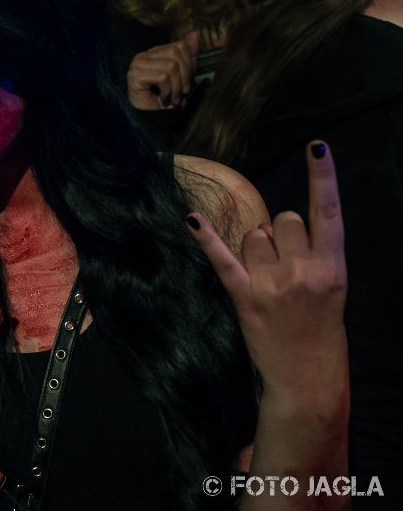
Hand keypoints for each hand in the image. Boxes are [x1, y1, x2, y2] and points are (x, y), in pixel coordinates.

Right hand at [126, 31, 198, 109]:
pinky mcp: (135, 75)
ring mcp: (137, 64)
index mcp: (154, 53)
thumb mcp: (184, 75)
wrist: (154, 121)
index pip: (179, 45)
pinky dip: (168, 92)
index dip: (189, 65)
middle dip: (184, 76)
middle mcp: (143, 55)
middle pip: (175, 53)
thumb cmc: (168, 99)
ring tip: (173, 98)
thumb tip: (194, 33)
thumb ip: (188, 55)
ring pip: (170, 66)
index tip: (185, 83)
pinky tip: (163, 100)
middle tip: (181, 92)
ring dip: (176, 87)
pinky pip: (163, 77)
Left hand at [187, 142, 346, 397]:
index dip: (324, 177)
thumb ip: (312, 254)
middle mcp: (304, 271)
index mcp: (333, 267)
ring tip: (268, 281)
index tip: (317, 147)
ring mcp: (273, 284)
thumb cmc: (322, 330)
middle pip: (283, 220)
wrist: (308, 377)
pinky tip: (192, 220)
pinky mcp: (245, 297)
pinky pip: (223, 260)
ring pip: (255, 235)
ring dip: (256, 249)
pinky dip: (207, 240)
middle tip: (287, 267)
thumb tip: (278, 226)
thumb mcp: (333, 289)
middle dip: (282, 234)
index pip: (329, 212)